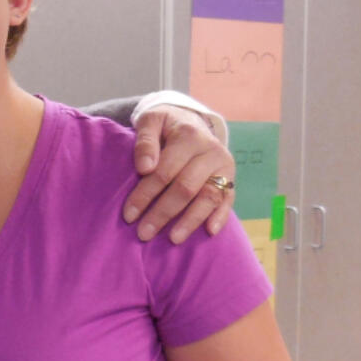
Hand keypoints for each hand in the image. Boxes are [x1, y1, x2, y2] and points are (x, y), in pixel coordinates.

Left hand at [124, 105, 233, 243]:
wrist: (191, 120)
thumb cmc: (165, 125)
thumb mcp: (151, 121)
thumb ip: (145, 141)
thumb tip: (145, 167)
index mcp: (189, 137)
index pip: (164, 172)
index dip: (145, 195)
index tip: (128, 215)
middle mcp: (210, 151)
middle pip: (185, 188)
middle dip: (162, 213)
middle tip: (143, 233)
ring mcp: (224, 166)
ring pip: (208, 197)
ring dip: (190, 221)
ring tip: (173, 239)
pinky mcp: (231, 178)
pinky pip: (228, 199)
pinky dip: (221, 216)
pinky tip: (209, 232)